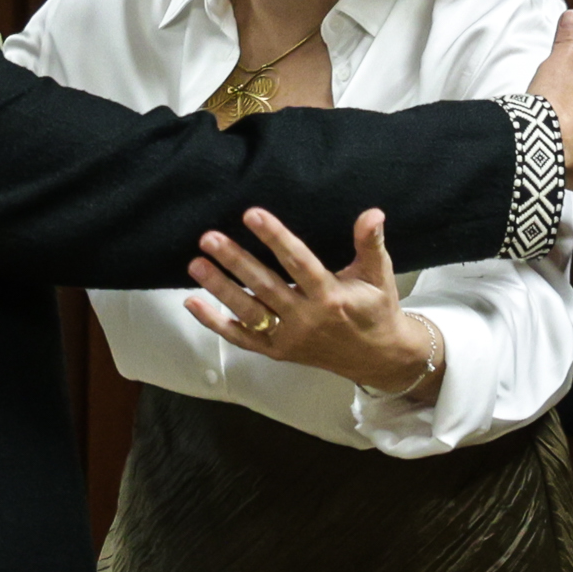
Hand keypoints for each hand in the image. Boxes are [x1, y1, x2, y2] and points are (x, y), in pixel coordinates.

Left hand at [185, 208, 444, 397]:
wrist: (380, 358)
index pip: (299, 263)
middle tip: (209, 238)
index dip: (275, 238)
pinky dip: (216, 323)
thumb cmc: (377, 309)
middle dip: (236, 261)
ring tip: (196, 264)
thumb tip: (373, 213)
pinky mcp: (278, 351)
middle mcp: (307, 319)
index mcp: (331, 296)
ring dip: (220, 288)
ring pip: (249, 312)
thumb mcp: (379, 274)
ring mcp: (290, 338)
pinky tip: (192, 303)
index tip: (252, 215)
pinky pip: (242, 338)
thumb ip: (371, 243)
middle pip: (265, 286)